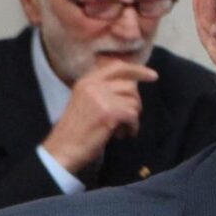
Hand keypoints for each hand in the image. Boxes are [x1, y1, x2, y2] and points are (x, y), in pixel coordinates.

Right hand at [42, 58, 153, 174]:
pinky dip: (132, 127)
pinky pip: (133, 116)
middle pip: (130, 86)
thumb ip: (103, 90)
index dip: (137, 70)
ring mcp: (101, 97)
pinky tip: (122, 134)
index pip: (117, 67)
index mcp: (86, 81)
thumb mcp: (85, 101)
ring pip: (133, 102)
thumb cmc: (76, 130)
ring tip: (120, 128)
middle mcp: (93, 85)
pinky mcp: (109, 112)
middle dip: (135, 103)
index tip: (153, 76)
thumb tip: (132, 84)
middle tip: (128, 117)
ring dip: (132, 118)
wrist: (62, 148)